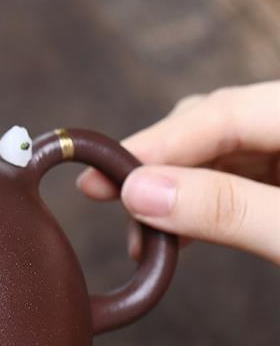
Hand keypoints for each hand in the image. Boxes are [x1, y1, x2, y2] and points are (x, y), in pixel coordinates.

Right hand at [77, 81, 279, 263]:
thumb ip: (226, 209)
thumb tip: (140, 193)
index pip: (224, 110)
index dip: (159, 142)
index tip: (106, 176)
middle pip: (218, 123)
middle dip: (159, 164)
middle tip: (105, 194)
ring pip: (223, 153)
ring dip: (175, 191)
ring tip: (140, 234)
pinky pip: (239, 180)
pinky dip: (203, 205)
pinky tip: (176, 234)